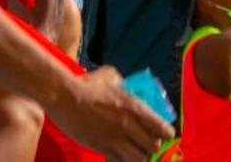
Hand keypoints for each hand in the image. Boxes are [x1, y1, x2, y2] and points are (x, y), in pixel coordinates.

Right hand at [49, 67, 173, 161]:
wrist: (64, 97)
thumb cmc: (87, 85)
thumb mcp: (111, 77)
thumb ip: (124, 82)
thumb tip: (127, 84)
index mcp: (135, 107)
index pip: (162, 128)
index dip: (166, 133)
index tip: (164, 133)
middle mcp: (129, 125)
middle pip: (154, 146)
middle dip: (153, 147)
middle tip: (148, 143)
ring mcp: (114, 138)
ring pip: (139, 159)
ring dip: (139, 156)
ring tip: (135, 151)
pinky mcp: (101, 147)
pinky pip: (118, 161)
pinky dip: (122, 160)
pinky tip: (119, 154)